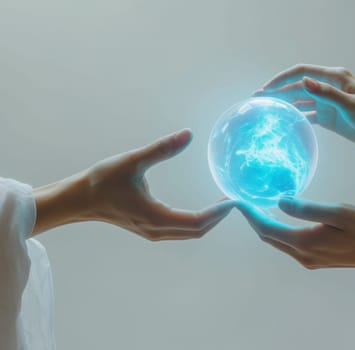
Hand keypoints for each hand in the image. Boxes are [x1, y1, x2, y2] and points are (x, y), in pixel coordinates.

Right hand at [33, 129, 233, 239]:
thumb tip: (188, 134)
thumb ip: (162, 148)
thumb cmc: (102, 181)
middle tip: (233, 200)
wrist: (77, 199)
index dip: (218, 212)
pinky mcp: (149, 228)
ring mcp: (153, 232)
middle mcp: (157, 230)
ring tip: (222, 204)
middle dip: (218, 217)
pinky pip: (180, 230)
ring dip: (208, 221)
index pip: (198, 221)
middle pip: (197, 231)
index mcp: (157, 217)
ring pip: (189, 233)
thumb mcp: (133, 161)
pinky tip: (202, 208)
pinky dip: (195, 221)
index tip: (234, 199)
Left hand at [236, 198, 354, 283]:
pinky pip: (287, 243)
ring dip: (263, 224)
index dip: (249, 213)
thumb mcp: (339, 213)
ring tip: (255, 205)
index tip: (237, 199)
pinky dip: (276, 229)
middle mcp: (302, 255)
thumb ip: (308, 209)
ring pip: (276, 241)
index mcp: (304, 242)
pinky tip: (278, 217)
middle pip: (267, 237)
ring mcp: (308, 259)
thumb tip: (280, 201)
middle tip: (241, 200)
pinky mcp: (314, 258)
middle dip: (252, 219)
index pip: (266, 227)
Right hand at [256, 64, 354, 174]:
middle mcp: (329, 88)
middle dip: (278, 91)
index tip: (266, 89)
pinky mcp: (329, 116)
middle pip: (297, 86)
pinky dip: (296, 117)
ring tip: (266, 110)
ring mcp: (328, 102)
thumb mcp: (350, 105)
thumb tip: (303, 82)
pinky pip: (308, 114)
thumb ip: (326, 94)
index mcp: (334, 78)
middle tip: (259, 100)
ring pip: (301, 100)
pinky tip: (284, 122)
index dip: (281, 79)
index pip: (301, 73)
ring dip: (284, 104)